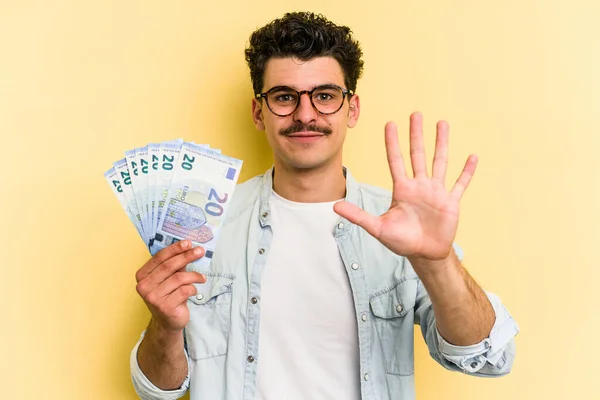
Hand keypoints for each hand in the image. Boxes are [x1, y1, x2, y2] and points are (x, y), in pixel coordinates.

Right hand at [135, 240, 206, 331]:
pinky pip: (184, 291)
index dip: (175, 249)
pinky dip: (193, 289)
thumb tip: (189, 248)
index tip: (188, 243)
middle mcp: (144, 286)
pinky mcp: (165, 307)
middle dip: (187, 256)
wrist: (168, 322)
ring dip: (194, 276)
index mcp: (142, 275)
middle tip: (200, 251)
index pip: (159, 257)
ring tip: (202, 277)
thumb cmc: (169, 296)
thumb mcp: (169, 278)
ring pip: (179, 278)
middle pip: (169, 266)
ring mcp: (153, 297)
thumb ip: (176, 265)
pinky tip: (194, 291)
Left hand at [334, 112, 476, 262]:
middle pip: (418, 154)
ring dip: (441, 143)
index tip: (390, 124)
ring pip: (440, 162)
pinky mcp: (451, 202)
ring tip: (442, 123)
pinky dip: (467, 172)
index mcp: (402, 189)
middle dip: (416, 134)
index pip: (395, 160)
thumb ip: (358, 216)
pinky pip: (460, 184)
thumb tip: (334, 207)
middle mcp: (419, 186)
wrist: (424, 254)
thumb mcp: (378, 228)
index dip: (392, 143)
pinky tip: (472, 156)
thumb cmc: (401, 241)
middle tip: (415, 113)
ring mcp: (436, 192)